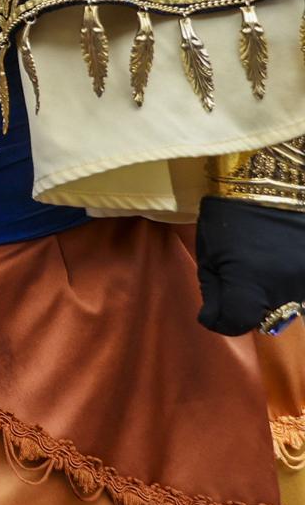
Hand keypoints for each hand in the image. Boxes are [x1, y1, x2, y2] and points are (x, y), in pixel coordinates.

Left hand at [197, 196, 304, 334]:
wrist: (272, 181)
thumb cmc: (230, 214)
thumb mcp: (209, 252)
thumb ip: (213, 290)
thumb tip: (216, 318)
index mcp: (249, 282)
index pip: (236, 323)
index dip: (221, 320)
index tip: (214, 312)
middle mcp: (284, 288)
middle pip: (264, 317)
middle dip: (249, 306)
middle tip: (240, 280)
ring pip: (287, 306)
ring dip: (273, 295)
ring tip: (263, 265)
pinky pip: (302, 289)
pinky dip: (289, 281)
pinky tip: (280, 260)